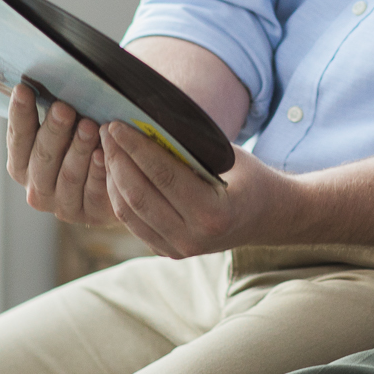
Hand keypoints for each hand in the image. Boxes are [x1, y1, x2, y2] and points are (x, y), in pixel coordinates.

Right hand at [6, 84, 110, 225]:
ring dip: (78, 149)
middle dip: (53, 130)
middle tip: (64, 107)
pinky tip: (104, 153)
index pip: (18, 137)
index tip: (24, 88)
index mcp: (22, 163)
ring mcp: (62, 204)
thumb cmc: (84, 139)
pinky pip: (94, 192)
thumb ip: (53, 108)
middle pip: (42, 158)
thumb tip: (47, 71)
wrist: (113, 178)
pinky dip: (99, 171)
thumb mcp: (67, 124)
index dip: (20, 114)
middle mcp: (37, 187)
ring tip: (89, 125)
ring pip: (68, 175)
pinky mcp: (90, 214)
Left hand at [100, 119, 300, 257]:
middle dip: (118, 159)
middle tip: (107, 130)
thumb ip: (189, 146)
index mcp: (214, 214)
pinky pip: (132, 222)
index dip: (137, 148)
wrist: (266, 218)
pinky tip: (115, 169)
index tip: (118, 124)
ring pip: (128, 212)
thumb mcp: (226, 156)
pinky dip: (118, 194)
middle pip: (139, 196)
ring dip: (112, 176)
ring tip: (107, 146)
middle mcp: (193, 239)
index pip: (164, 176)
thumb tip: (145, 121)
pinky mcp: (166, 251)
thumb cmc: (248, 177)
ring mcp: (178, 250)